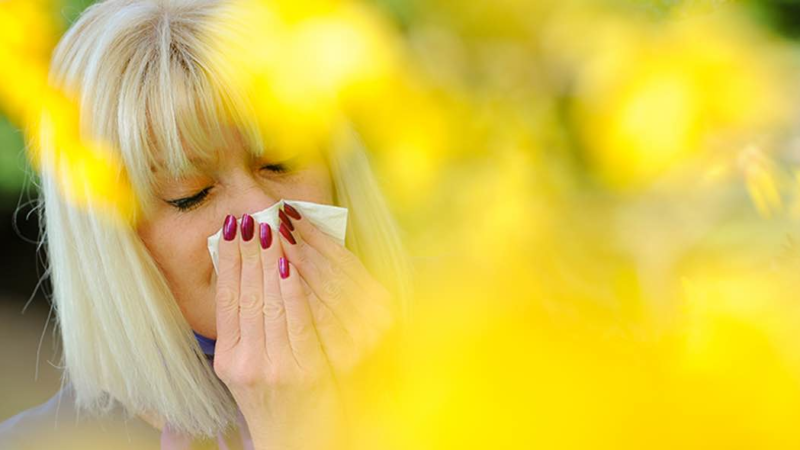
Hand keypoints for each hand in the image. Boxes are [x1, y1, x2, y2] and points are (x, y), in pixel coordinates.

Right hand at [212, 205, 396, 449]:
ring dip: (268, 260)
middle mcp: (246, 363)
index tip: (231, 229)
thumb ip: (246, 328)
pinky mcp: (305, 370)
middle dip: (248, 252)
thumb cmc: (278, 399)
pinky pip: (296, 320)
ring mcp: (275, 366)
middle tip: (250, 216)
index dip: (229, 262)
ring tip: (268, 228)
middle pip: (245, 295)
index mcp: (229, 359)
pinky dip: (290, 289)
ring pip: (268, 302)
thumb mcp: (249, 367)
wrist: (299, 441)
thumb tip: (245, 274)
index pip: (227, 300)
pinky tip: (287, 264)